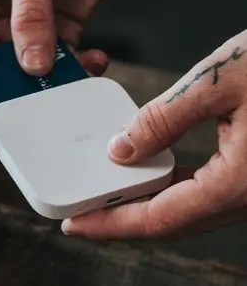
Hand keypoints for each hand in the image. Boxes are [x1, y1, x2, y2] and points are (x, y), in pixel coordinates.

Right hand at [0, 0, 225, 96]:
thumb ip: (30, 16)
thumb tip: (32, 65)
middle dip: (12, 82)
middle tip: (39, 91)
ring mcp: (23, 20)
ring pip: (25, 69)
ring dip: (48, 79)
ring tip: (72, 78)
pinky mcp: (57, 24)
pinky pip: (60, 60)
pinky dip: (76, 68)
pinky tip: (92, 60)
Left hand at [62, 29, 246, 239]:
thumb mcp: (216, 83)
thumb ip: (163, 119)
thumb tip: (121, 150)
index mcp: (240, 180)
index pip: (162, 217)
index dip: (113, 224)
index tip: (78, 224)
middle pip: (175, 222)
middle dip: (124, 221)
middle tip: (84, 215)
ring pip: (192, 210)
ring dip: (148, 208)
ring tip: (109, 198)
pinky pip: (208, 191)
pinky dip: (174, 190)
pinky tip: (152, 175)